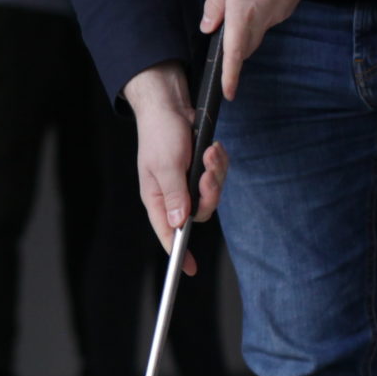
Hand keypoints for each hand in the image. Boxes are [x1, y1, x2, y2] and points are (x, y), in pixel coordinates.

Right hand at [122, 60, 228, 261]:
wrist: (168, 106)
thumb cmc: (159, 134)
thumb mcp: (165, 165)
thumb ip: (174, 194)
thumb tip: (180, 222)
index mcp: (157, 198)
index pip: (168, 232)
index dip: (177, 252)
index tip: (189, 269)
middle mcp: (173, 194)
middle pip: (200, 211)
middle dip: (209, 192)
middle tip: (207, 172)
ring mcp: (187, 182)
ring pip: (212, 193)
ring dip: (216, 172)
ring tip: (209, 152)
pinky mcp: (200, 169)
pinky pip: (218, 176)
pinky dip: (219, 163)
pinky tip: (212, 148)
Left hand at [200, 0, 313, 99]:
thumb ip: (214, 4)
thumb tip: (208, 27)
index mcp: (241, 16)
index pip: (233, 56)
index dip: (230, 77)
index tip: (228, 93)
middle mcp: (261, 22)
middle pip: (245, 48)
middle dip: (234, 49)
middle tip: (224, 30)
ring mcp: (277, 17)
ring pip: (257, 34)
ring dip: (246, 29)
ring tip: (243, 0)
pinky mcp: (287, 10)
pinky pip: (268, 21)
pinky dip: (260, 15)